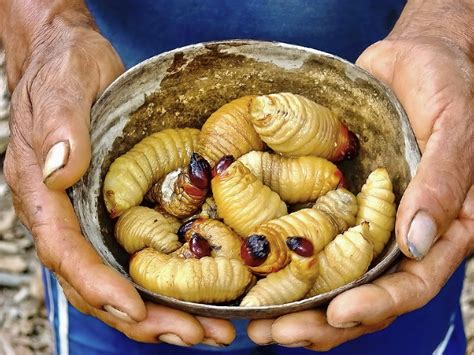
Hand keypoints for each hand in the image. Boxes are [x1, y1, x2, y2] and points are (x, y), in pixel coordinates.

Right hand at [2, 1, 233, 346]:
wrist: (71, 57)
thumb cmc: (63, 66)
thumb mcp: (62, 86)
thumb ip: (58, 128)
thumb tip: (60, 172)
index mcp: (43, 192)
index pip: (66, 252)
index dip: (99, 286)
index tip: (135, 311)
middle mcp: (68, 213)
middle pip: (100, 280)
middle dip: (145, 316)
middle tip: (195, 337)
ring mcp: (94, 214)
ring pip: (124, 277)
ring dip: (164, 311)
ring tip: (210, 332)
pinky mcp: (120, 207)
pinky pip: (141, 255)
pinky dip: (169, 282)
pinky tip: (202, 296)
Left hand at [247, 2, 473, 349]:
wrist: (412, 60)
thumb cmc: (446, 86)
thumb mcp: (455, 127)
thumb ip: (443, 183)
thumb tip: (416, 240)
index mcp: (444, 228)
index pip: (413, 282)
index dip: (376, 303)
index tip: (335, 314)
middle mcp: (401, 235)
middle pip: (366, 294)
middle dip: (323, 321)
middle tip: (277, 334)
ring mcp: (366, 222)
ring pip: (336, 278)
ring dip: (299, 307)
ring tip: (258, 326)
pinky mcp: (338, 203)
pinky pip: (315, 241)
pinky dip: (289, 266)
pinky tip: (258, 280)